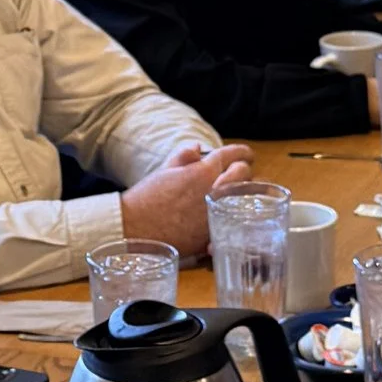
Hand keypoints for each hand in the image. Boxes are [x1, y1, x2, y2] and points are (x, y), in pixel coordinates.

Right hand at [120, 140, 255, 254]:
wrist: (135, 228)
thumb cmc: (146, 198)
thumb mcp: (164, 171)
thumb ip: (184, 156)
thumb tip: (198, 147)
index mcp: (203, 170)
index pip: (233, 154)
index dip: (242, 152)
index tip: (246, 154)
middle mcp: (215, 189)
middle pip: (244, 173)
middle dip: (245, 170)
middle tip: (242, 173)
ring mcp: (218, 213)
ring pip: (245, 198)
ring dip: (245, 193)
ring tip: (241, 194)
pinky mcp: (215, 234)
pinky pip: (237, 222)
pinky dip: (238, 217)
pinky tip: (234, 217)